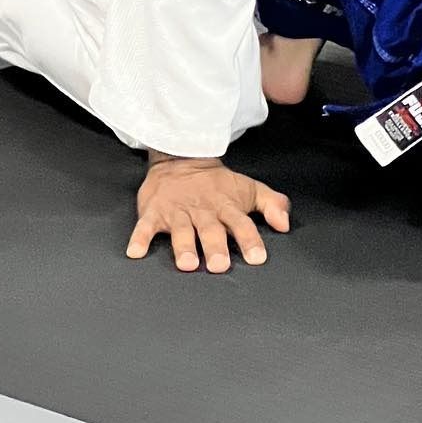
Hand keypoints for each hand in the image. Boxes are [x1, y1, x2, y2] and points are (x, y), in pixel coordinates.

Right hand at [127, 154, 291, 273]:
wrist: (182, 158)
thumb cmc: (218, 183)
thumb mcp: (249, 189)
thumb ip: (272, 205)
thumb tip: (285, 225)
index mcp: (226, 207)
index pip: (242, 224)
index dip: (250, 240)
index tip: (257, 257)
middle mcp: (203, 211)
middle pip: (211, 230)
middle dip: (216, 246)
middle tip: (220, 264)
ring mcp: (177, 211)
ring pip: (181, 231)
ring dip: (183, 247)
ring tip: (187, 263)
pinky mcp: (154, 212)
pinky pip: (145, 226)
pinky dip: (140, 238)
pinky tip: (136, 253)